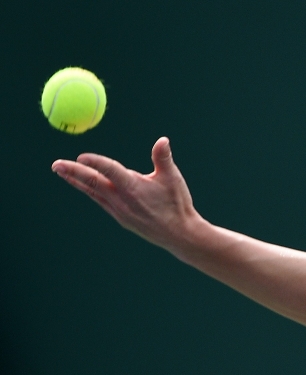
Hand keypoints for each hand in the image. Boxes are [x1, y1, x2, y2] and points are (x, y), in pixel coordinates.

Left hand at [52, 137, 203, 252]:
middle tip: (56, 164)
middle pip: (93, 182)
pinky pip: (101, 201)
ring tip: (62, 172)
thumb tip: (162, 140)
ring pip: (93, 192)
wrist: (179, 234)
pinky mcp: (121, 218)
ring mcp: (119, 211)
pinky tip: (85, 186)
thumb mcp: (173, 178)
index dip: (95, 162)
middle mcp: (122, 200)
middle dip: (73, 172)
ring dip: (77, 181)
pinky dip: (90, 191)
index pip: (110, 171)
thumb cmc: (177, 204)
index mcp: (134, 187)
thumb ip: (163, 158)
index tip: (81, 156)